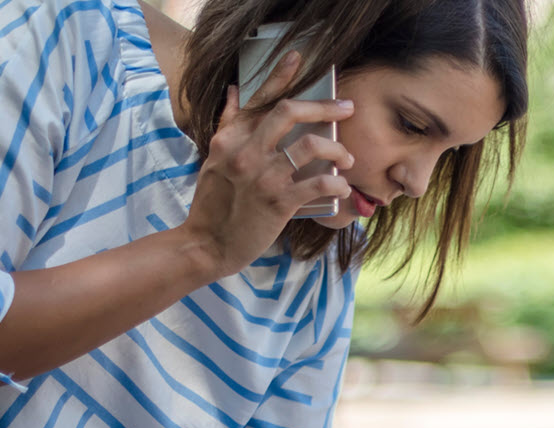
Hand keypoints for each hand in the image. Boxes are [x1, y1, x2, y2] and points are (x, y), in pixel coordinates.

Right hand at [181, 51, 355, 278]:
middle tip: (346, 108)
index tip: (299, 58)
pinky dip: (336, 182)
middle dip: (324, 106)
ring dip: (336, 148)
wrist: (206, 244)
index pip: (259, 99)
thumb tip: (234, 90)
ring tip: (347, 157)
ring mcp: (262, 176)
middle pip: (289, 112)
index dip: (280, 75)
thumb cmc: (213, 204)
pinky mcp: (278, 202)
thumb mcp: (214, 158)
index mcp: (230, 138)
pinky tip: (342, 186)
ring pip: (309, 145)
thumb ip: (227, 124)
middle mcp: (245, 152)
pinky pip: (318, 182)